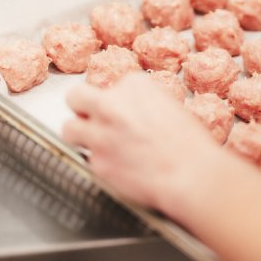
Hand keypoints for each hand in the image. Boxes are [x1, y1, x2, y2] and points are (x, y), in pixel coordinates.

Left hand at [62, 73, 222, 210]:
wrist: (191, 175)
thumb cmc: (191, 145)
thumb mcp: (173, 108)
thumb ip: (145, 103)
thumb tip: (135, 112)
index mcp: (135, 86)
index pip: (111, 87)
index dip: (116, 102)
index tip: (124, 113)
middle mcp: (112, 105)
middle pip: (76, 96)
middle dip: (82, 107)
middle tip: (91, 119)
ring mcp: (100, 134)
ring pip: (69, 127)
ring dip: (79, 134)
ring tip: (94, 143)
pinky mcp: (97, 162)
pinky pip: (87, 158)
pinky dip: (99, 162)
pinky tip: (116, 167)